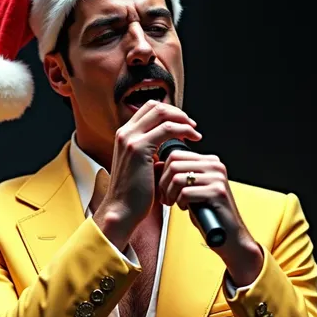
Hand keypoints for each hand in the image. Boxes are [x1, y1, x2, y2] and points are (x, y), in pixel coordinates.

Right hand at [94, 101, 200, 246]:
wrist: (122, 210)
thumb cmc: (134, 194)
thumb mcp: (142, 166)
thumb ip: (152, 152)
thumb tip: (170, 148)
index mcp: (124, 135)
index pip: (148, 109)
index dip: (168, 112)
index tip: (183, 124)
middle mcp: (125, 133)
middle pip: (155, 106)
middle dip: (177, 112)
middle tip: (191, 125)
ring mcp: (130, 139)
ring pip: (161, 113)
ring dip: (182, 119)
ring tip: (194, 131)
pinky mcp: (138, 148)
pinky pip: (166, 128)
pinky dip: (182, 130)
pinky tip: (191, 139)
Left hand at [158, 150, 262, 283]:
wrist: (228, 234)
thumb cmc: (207, 212)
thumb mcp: (191, 188)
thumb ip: (179, 175)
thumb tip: (156, 165)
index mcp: (209, 161)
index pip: (175, 155)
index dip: (163, 173)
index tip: (164, 188)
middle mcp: (215, 165)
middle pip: (174, 164)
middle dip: (164, 184)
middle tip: (166, 198)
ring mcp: (217, 177)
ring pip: (178, 178)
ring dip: (170, 194)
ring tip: (174, 203)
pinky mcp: (217, 191)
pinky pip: (186, 193)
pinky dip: (181, 203)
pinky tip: (186, 208)